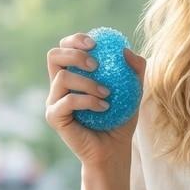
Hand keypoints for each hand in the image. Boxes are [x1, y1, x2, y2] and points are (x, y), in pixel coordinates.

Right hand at [45, 31, 146, 169]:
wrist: (114, 150)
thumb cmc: (121, 120)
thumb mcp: (134, 92)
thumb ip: (135, 69)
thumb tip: (126, 49)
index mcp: (73, 75)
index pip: (65, 48)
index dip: (75, 39)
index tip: (95, 43)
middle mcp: (59, 86)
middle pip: (53, 55)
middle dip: (74, 53)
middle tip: (96, 64)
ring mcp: (54, 101)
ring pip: (62, 77)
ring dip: (87, 82)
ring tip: (107, 93)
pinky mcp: (54, 117)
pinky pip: (67, 101)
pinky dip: (88, 101)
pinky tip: (104, 107)